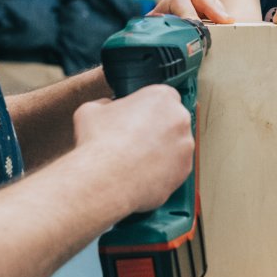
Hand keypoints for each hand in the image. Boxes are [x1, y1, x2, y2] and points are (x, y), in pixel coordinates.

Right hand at [72, 85, 193, 212]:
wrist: (105, 179)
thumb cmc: (98, 142)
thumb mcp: (91, 110)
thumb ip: (105, 104)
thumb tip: (106, 107)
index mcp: (161, 96)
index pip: (162, 97)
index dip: (147, 109)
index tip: (137, 119)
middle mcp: (179, 117)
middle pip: (171, 120)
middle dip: (156, 129)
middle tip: (135, 141)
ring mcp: (185, 144)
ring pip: (175, 145)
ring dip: (161, 150)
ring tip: (136, 160)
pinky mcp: (185, 169)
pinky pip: (175, 167)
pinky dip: (163, 171)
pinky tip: (143, 174)